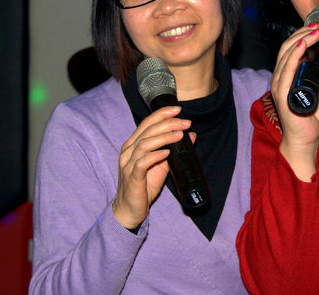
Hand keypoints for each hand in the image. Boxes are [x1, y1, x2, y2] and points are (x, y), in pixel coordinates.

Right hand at [112, 106, 192, 228]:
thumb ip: (173, 149)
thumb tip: (190, 135)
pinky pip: (142, 163)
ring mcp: (128, 164)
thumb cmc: (144, 186)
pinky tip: (166, 153)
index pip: (146, 123)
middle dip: (168, 123)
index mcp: (133, 145)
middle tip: (185, 122)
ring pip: (145, 143)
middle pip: (147, 130)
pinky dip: (155, 156)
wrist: (129, 209)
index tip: (178, 110)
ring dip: (164, 137)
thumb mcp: (161, 165)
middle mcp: (128, 151)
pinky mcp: (132, 177)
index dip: (161, 114)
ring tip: (179, 135)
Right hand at [270, 25, 318, 180]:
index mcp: (287, 74)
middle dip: (303, 32)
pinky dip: (295, 54)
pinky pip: (286, 69)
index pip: (292, 48)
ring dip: (302, 39)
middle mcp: (280, 76)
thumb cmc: (311, 117)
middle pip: (287, 47)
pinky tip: (304, 44)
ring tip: (317, 30)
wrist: (305, 140)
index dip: (304, 34)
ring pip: (286, 54)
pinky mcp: (282, 93)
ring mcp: (279, 84)